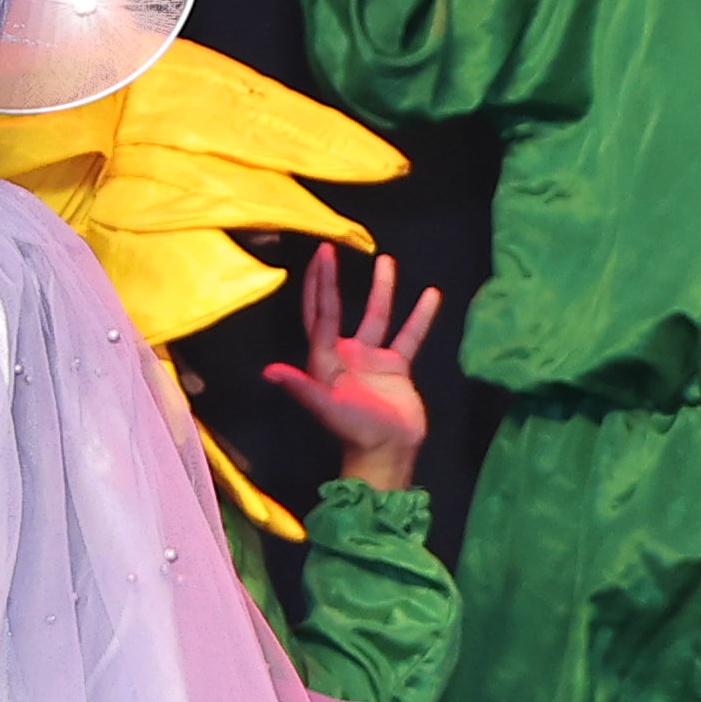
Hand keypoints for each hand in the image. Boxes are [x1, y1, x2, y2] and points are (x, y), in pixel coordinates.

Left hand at [258, 246, 443, 491]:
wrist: (388, 454)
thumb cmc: (354, 432)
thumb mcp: (327, 407)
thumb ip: (301, 386)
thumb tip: (269, 371)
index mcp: (325, 360)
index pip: (321, 314)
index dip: (320, 284)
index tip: (323, 255)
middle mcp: (346, 354)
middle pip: (340, 309)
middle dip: (335, 280)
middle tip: (334, 247)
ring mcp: (372, 359)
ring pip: (377, 316)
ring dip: (382, 290)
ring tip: (387, 261)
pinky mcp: (397, 367)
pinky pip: (409, 335)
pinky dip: (419, 316)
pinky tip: (431, 295)